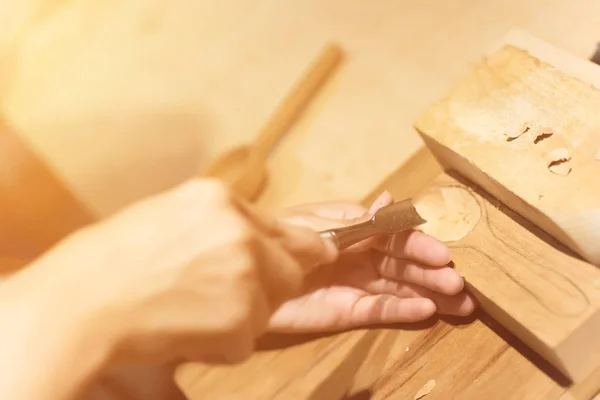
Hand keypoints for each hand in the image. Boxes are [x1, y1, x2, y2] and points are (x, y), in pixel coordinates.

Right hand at [16, 179, 336, 364]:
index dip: (296, 248)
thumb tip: (257, 241)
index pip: (285, 227)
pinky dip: (224, 342)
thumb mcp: (168, 217)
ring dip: (242, 314)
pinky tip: (183, 329)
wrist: (80, 305)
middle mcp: (242, 233)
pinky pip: (247, 338)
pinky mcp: (242, 323)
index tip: (314, 255)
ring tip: (189, 310)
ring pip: (269, 304)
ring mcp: (246, 277)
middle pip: (291, 266)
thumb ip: (219, 224)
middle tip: (222, 294)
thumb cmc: (109, 262)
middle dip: (269, 283)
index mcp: (219, 199)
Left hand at [269, 192, 475, 331]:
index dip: (420, 244)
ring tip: (461, 303)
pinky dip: (404, 310)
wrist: (249, 271)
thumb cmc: (281, 237)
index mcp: (358, 229)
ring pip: (401, 288)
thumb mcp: (317, 223)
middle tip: (460, 282)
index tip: (444, 253)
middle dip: (433, 272)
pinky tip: (427, 310)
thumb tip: (391, 200)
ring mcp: (358, 284)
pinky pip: (381, 310)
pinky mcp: (349, 311)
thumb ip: (356, 220)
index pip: (396, 236)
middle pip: (405, 265)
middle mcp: (365, 256)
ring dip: (430, 294)